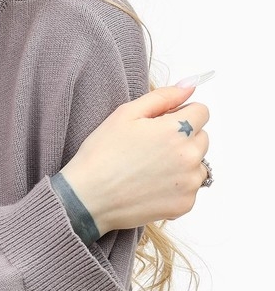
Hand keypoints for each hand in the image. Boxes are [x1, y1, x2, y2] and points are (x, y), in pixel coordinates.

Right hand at [58, 84, 209, 236]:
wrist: (89, 197)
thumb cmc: (103, 152)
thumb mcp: (126, 114)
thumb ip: (162, 97)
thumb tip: (190, 86)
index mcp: (176, 130)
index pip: (201, 112)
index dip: (180, 112)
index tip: (162, 121)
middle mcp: (189, 157)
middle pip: (202, 137)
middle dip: (183, 136)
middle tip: (151, 144)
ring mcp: (190, 183)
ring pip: (199, 163)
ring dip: (183, 161)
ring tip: (150, 165)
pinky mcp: (185, 204)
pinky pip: (190, 186)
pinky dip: (176, 184)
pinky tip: (151, 183)